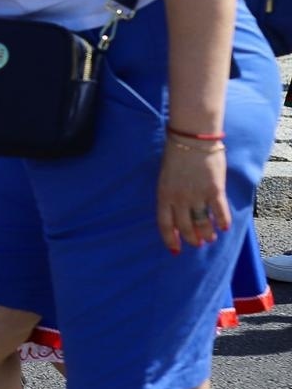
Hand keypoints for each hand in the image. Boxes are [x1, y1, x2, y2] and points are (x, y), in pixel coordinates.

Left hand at [156, 138, 230, 253]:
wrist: (192, 139)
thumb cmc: (176, 154)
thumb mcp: (165, 176)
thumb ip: (169, 193)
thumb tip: (176, 210)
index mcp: (163, 194)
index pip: (165, 224)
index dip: (170, 239)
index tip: (175, 250)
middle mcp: (179, 198)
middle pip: (185, 226)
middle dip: (191, 238)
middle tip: (197, 243)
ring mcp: (197, 195)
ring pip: (202, 223)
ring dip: (207, 233)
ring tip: (210, 238)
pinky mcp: (214, 190)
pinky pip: (220, 212)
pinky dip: (223, 222)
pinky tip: (224, 227)